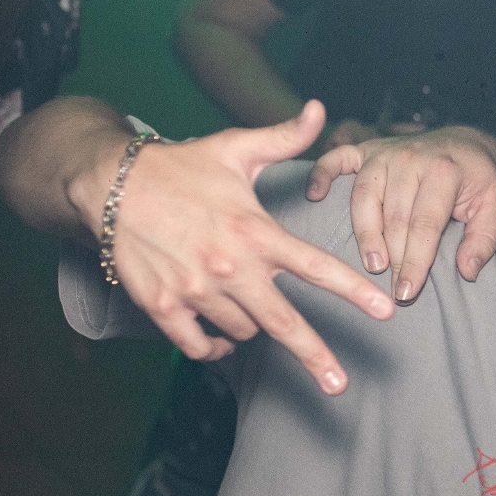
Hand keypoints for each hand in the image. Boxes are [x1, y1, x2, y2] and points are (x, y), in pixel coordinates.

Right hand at [92, 101, 394, 392]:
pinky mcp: (162, 305)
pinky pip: (199, 344)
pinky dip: (214, 348)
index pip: (315, 266)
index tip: (385, 313)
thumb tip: (319, 110)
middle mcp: (229, 265)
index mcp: (255, 231)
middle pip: (282, 323)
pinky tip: (219, 340)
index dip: (353, 291)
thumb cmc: (180, 167)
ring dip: (250, 327)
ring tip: (242, 301)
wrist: (109, 183)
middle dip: (314, 356)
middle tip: (338, 385)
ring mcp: (194, 289)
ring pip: (242, 331)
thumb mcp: (234, 147)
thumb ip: (283, 138)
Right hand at [305, 125, 495, 302]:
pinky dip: (322, 174)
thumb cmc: (477, 182)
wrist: (466, 144)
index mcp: (443, 172)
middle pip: (394, 217)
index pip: (425, 225)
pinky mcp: (368, 149)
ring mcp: (385, 153)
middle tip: (391, 291)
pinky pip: (338, 159)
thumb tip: (467, 271)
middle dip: (393, 257)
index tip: (407, 293)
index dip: (414, 262)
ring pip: (364, 197)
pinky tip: (314, 196)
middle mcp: (411, 159)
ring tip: (372, 265)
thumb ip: (485, 239)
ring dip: (365, 234)